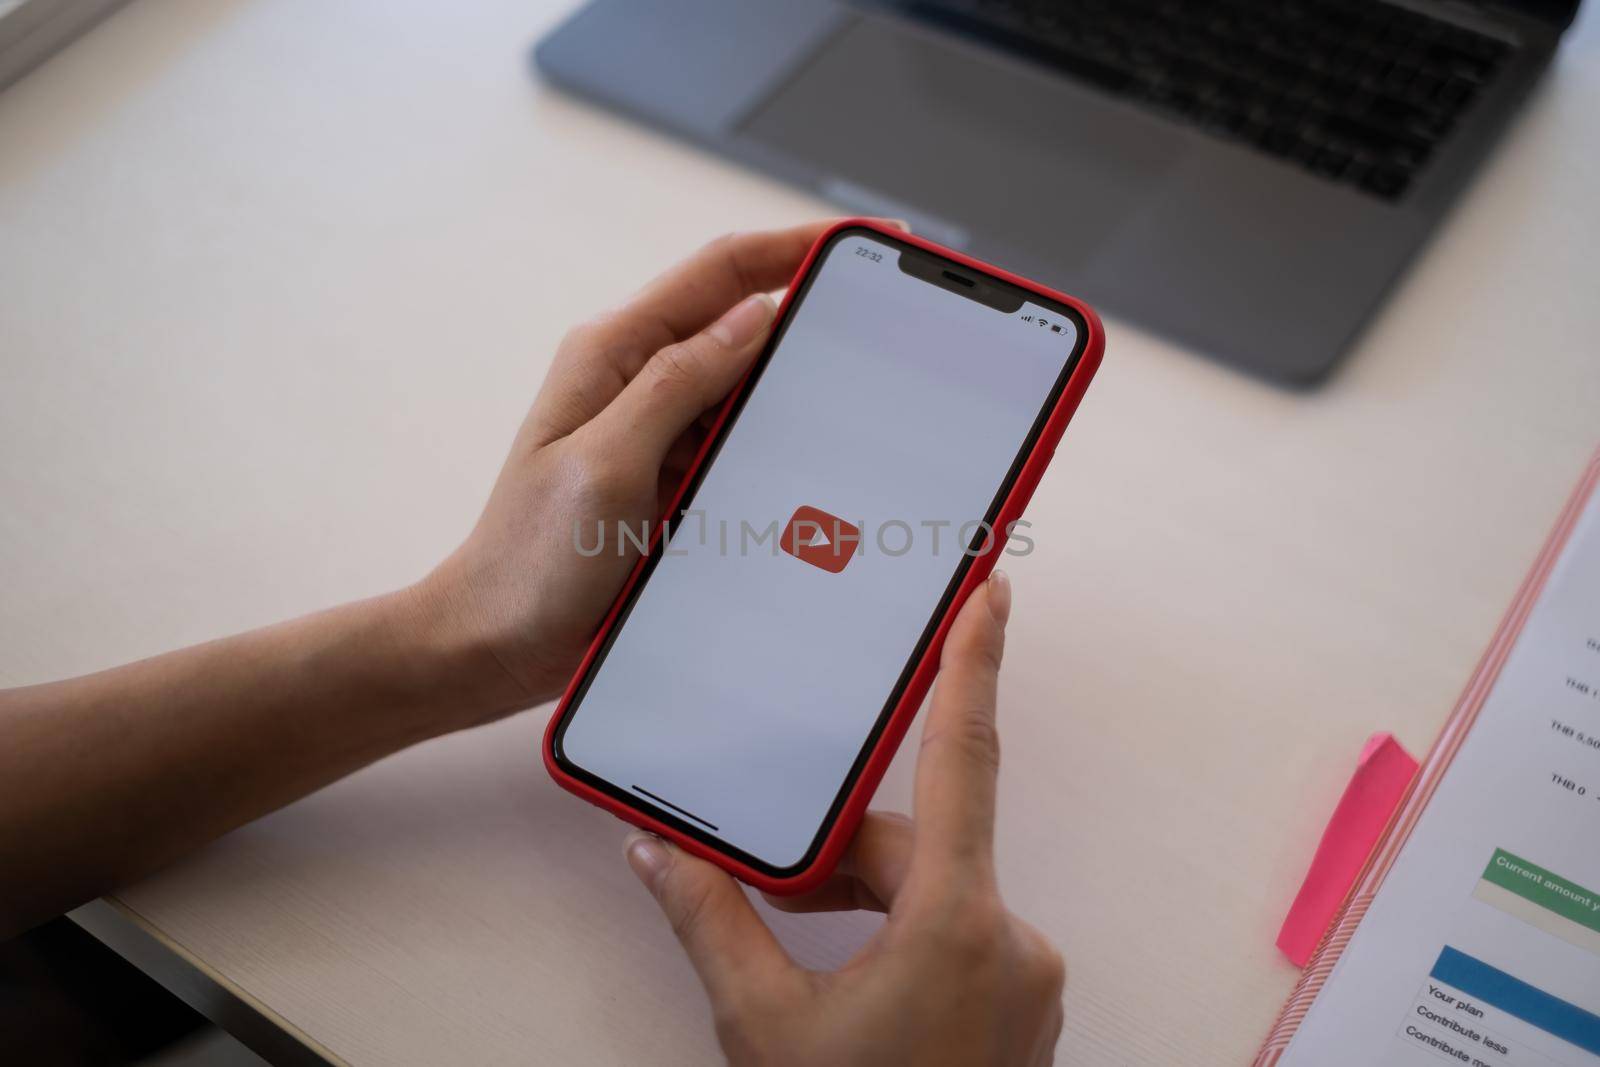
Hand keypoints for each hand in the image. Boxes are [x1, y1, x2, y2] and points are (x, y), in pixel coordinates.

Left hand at [415, 220, 860, 720]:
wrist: (498, 643)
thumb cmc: (530, 560)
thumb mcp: (607, 464)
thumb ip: (677, 383)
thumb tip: (755, 315)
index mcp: (613, 352)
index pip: (722, 271)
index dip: (798, 244)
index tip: (868, 238)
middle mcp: (638, 379)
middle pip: (744, 319)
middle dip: (816, 309)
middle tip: (892, 312)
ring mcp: (659, 430)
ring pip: (751, 384)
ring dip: (802, 383)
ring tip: (867, 390)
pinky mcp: (675, 477)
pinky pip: (743, 440)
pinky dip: (781, 440)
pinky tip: (820, 455)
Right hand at [623, 572, 1066, 1066]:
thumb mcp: (763, 1027)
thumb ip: (711, 922)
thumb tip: (657, 851)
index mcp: (957, 926)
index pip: (964, 760)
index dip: (975, 666)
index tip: (992, 594)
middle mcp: (1011, 942)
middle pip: (918, 849)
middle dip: (838, 861)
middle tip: (767, 883)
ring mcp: (1024, 981)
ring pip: (934, 898)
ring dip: (863, 908)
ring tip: (795, 958)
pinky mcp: (1020, 1011)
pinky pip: (955, 940)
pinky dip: (897, 941)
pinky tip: (844, 985)